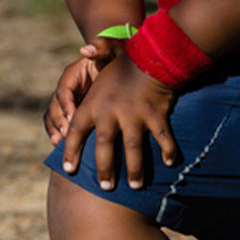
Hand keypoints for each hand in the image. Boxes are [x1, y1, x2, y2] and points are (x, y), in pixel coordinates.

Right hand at [43, 37, 125, 145]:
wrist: (122, 68)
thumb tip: (85, 50)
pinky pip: (60, 126)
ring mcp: (69, 102)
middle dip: (58, 121)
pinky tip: (63, 150)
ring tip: (59, 146)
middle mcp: (67, 88)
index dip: (67, 104)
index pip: (65, 89)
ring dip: (55, 131)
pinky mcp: (73, 114)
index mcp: (74, 73)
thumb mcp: (116, 49)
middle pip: (55, 105)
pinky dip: (59, 136)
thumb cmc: (120, 58)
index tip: (73, 117)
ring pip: (53, 117)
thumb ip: (103, 46)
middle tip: (65, 137)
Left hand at [61, 54, 178, 190]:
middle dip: (105, 169)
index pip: (76, 131)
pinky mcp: (155, 115)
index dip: (71, 151)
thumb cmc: (130, 60)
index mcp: (94, 104)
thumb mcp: (108, 57)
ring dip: (136, 169)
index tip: (68, 170)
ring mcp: (134, 115)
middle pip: (104, 147)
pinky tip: (170, 163)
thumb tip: (83, 51)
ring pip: (133, 148)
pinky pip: (162, 138)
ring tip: (137, 186)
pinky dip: (168, 150)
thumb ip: (94, 56)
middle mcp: (111, 112)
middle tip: (106, 188)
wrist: (155, 52)